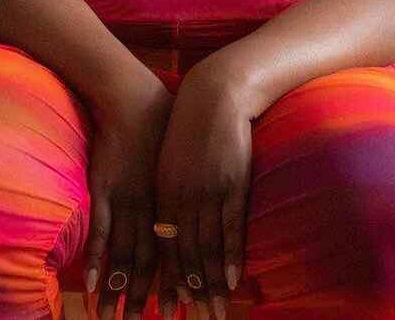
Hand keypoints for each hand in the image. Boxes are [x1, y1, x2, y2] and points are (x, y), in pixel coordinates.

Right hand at [85, 74, 174, 319]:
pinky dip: (96, 261)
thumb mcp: (186, 159)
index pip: (180, 252)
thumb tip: (201, 208)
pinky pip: (100, 232)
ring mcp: (128, 201)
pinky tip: (92, 287)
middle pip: (154, 263)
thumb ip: (188, 187)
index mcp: (175, 201)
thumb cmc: (165, 126)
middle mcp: (154, 207)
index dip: (182, 283)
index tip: (185, 311)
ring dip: (121, 292)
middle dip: (154, 298)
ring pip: (126, 256)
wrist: (136, 99)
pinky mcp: (105, 189)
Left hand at [155, 65, 252, 319]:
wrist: (213, 96)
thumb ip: (167, 193)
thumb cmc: (189, 128)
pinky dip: (230, 255)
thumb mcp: (168, 161)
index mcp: (162, 193)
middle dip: (188, 293)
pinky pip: (230, 227)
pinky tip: (231, 279)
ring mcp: (207, 192)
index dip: (165, 281)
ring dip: (210, 284)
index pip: (161, 247)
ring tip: (215, 314)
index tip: (165, 311)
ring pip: (206, 247)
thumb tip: (166, 223)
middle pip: (183, 255)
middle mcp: (180, 197)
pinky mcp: (232, 183)